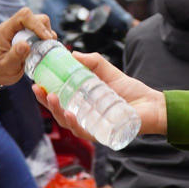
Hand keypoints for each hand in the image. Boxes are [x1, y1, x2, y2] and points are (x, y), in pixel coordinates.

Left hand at [0, 7, 54, 85]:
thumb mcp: (5, 65)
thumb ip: (14, 55)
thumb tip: (26, 45)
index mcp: (6, 29)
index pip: (24, 16)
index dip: (37, 25)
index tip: (45, 39)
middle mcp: (15, 26)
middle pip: (36, 17)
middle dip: (45, 30)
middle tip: (47, 46)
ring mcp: (23, 30)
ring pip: (42, 22)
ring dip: (47, 34)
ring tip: (45, 49)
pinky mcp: (29, 35)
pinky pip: (43, 31)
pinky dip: (48, 39)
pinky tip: (44, 50)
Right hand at [33, 51, 166, 138]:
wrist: (152, 105)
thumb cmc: (131, 91)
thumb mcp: (109, 72)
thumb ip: (93, 62)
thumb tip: (72, 53)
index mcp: (83, 104)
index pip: (60, 101)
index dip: (46, 94)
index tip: (36, 83)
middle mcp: (85, 117)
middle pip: (59, 113)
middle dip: (46, 102)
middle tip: (39, 89)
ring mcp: (92, 127)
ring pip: (68, 123)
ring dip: (57, 112)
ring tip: (52, 98)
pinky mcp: (102, 134)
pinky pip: (84, 132)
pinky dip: (74, 123)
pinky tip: (68, 114)